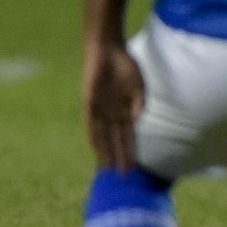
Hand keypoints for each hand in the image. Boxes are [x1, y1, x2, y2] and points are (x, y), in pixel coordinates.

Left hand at [84, 40, 145, 169]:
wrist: (109, 50)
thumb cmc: (126, 66)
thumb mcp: (137, 87)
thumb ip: (137, 104)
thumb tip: (136, 121)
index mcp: (122, 111)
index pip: (126, 137)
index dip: (129, 152)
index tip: (133, 168)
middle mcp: (110, 114)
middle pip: (114, 141)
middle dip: (118, 158)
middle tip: (122, 176)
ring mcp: (99, 110)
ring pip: (103, 136)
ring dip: (106, 152)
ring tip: (109, 168)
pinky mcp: (89, 103)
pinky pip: (90, 123)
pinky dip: (94, 136)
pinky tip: (97, 148)